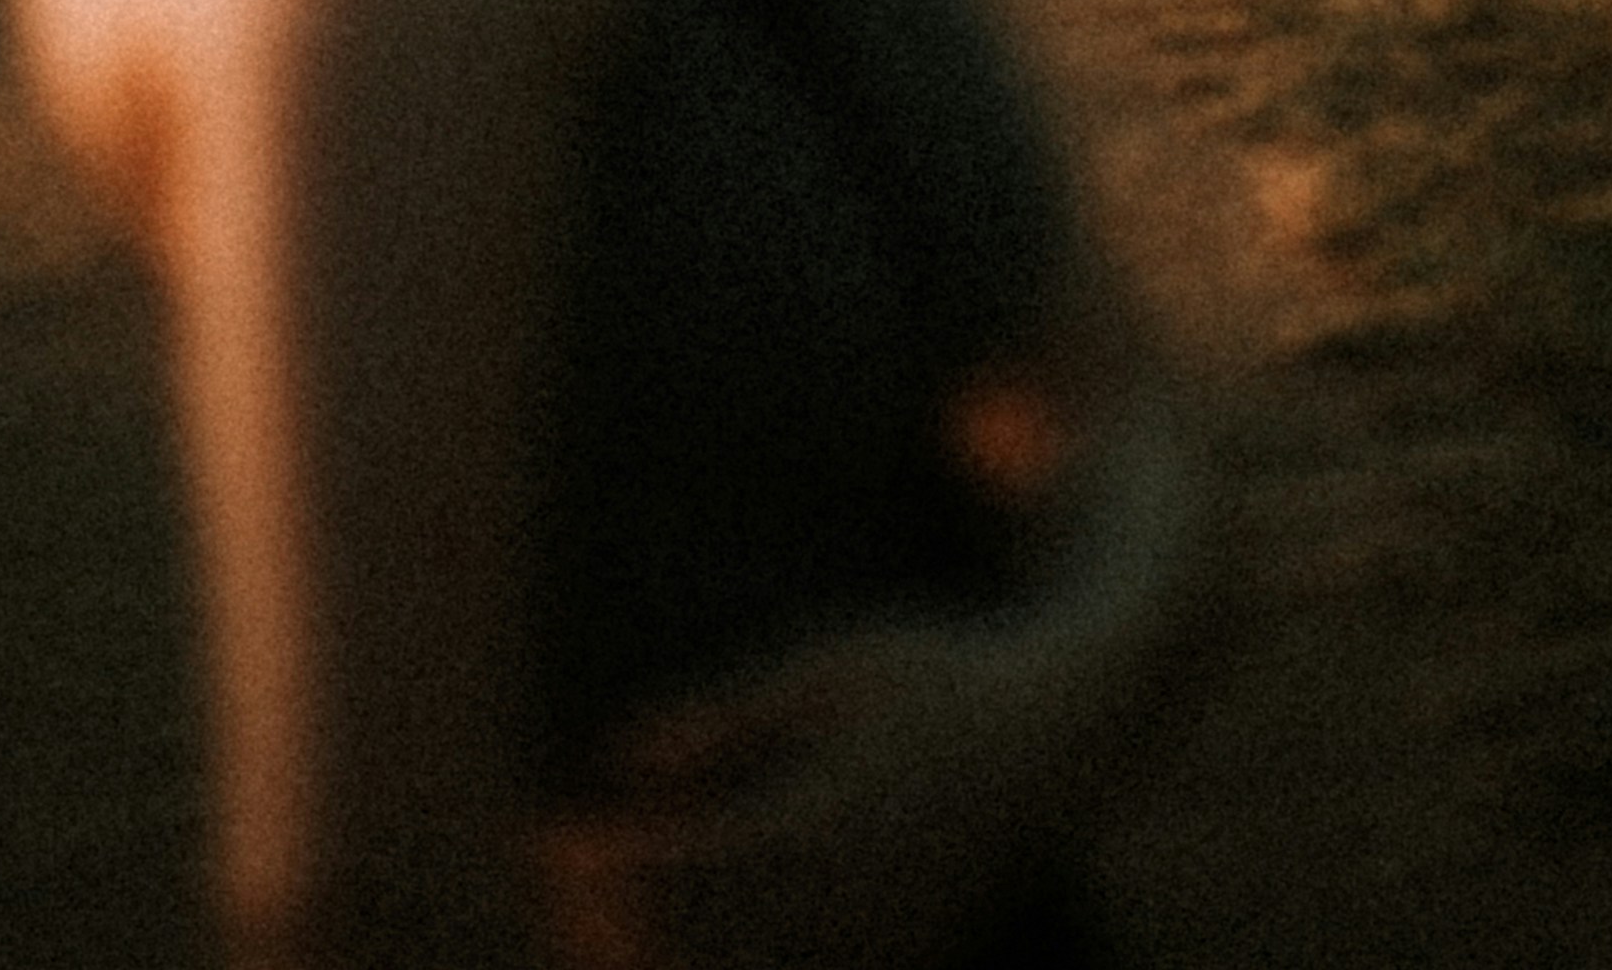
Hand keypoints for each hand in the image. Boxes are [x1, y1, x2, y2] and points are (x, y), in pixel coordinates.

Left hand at [541, 614, 1050, 969]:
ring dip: (663, 955)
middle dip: (616, 921)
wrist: (1061, 738)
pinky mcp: (899, 964)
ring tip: (595, 913)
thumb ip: (726, 718)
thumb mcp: (827, 670)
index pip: (686, 872)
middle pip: (700, 947)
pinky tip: (685, 933)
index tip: (550, 830)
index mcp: (826, 822)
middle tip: (558, 878)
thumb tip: (621, 758)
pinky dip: (732, 966)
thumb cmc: (931, 679)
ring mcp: (878, 946)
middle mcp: (850, 902)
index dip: (608, 863)